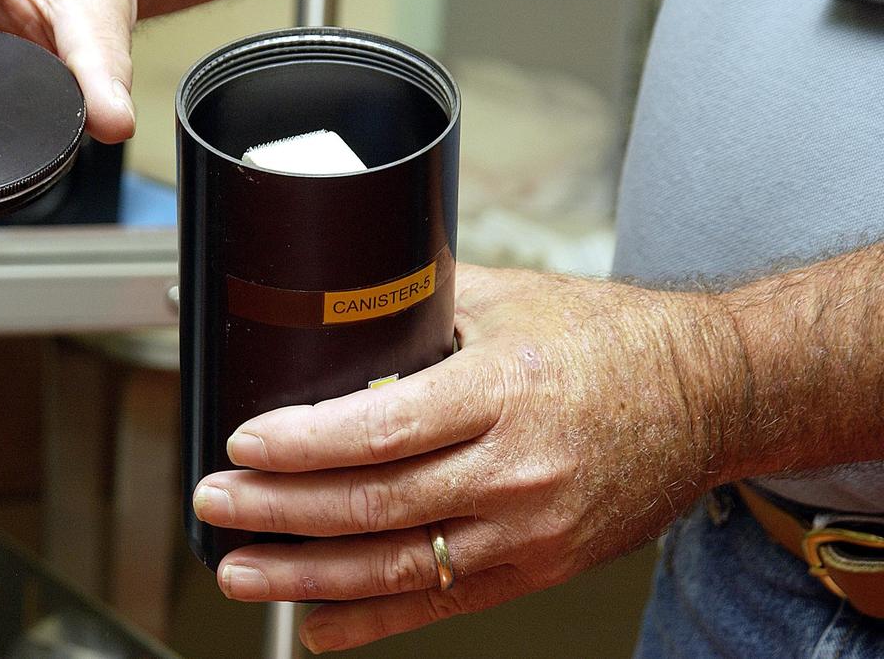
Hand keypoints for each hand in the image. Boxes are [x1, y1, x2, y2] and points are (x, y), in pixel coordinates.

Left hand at [192, 264, 740, 652]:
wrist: (708, 397)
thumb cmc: (612, 341)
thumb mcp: (512, 299)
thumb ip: (423, 303)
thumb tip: (343, 301)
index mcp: (502, 391)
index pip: (382, 428)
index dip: (304, 443)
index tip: (245, 443)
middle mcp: (514, 469)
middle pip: (374, 503)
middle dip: (280, 510)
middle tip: (214, 504)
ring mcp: (528, 529)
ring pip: (396, 564)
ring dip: (307, 574)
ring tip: (240, 570)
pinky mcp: (538, 567)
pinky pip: (441, 602)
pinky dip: (372, 619)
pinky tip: (316, 623)